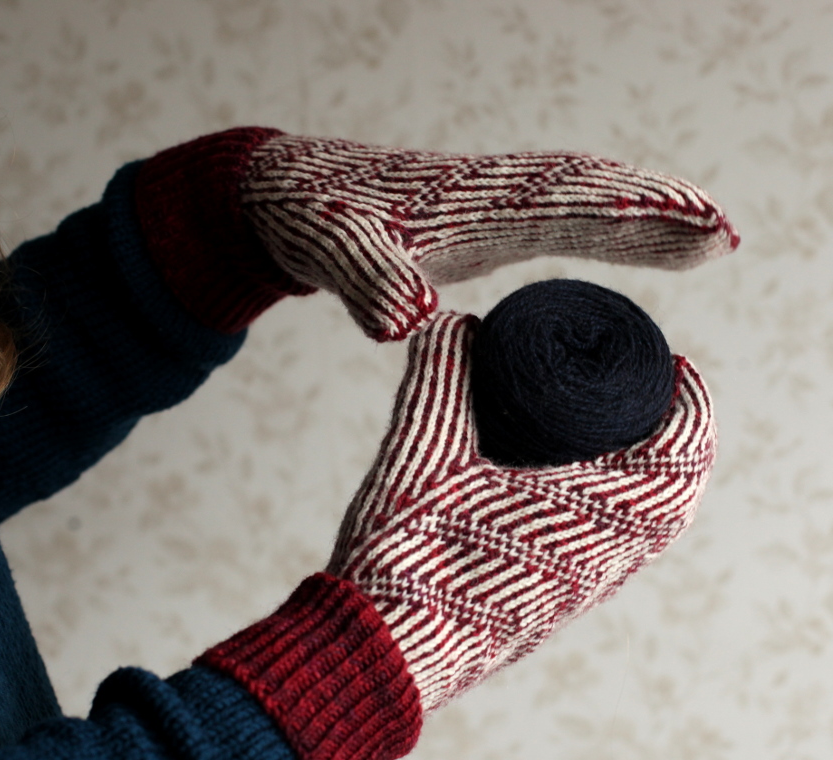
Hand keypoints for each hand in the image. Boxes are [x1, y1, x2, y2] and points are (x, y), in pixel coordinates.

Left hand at [241, 134, 738, 340]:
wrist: (281, 196)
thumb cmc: (309, 221)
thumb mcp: (333, 254)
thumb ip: (368, 281)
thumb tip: (408, 323)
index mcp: (471, 201)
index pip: (570, 200)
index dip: (636, 215)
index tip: (702, 230)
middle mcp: (490, 192)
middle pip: (591, 190)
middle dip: (659, 209)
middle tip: (726, 235)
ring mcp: (487, 200)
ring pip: (580, 194)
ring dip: (642, 209)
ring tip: (704, 234)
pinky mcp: (477, 214)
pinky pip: (554, 207)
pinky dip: (599, 216)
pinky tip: (623, 233)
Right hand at [326, 311, 715, 711]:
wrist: (382, 652)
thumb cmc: (409, 554)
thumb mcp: (421, 450)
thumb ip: (440, 375)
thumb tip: (454, 322)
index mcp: (592, 520)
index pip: (682, 456)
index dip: (691, 404)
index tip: (676, 365)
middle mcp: (604, 563)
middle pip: (677, 496)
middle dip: (673, 438)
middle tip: (645, 395)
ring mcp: (581, 594)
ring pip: (647, 530)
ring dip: (647, 479)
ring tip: (611, 438)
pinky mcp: (553, 610)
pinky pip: (615, 554)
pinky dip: (617, 512)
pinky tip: (567, 494)